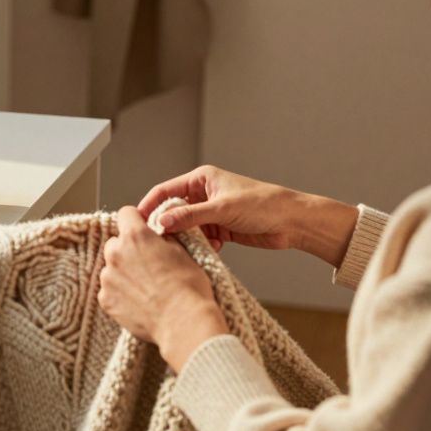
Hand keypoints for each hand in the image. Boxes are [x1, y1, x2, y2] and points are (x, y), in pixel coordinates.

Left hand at [98, 207, 227, 371]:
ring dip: (124, 273)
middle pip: (116, 243)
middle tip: (148, 264)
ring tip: (146, 288)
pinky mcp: (105, 299)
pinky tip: (140, 302)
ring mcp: (107, 278)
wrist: (183, 322)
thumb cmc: (189, 287)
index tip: (142, 229)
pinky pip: (109, 290)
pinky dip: (120, 293)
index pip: (126, 214)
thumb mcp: (184, 252)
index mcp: (136, 236)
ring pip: (112, 268)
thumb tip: (159, 234)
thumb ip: (164, 238)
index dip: (136, 220)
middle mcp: (116, 253)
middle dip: (128, 249)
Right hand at [136, 165, 357, 266]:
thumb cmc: (264, 204)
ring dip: (187, 239)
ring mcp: (211, 213)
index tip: (137, 222)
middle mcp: (203, 194)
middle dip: (168, 227)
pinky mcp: (221, 229)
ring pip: (186, 228)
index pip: (165, 191)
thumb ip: (189, 216)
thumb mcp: (222, 209)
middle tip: (160, 243)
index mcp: (201, 179)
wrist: (293, 222)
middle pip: (173, 211)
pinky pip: (201, 239)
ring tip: (187, 249)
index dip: (149, 206)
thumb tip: (160, 224)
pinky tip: (209, 251)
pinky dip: (201, 246)